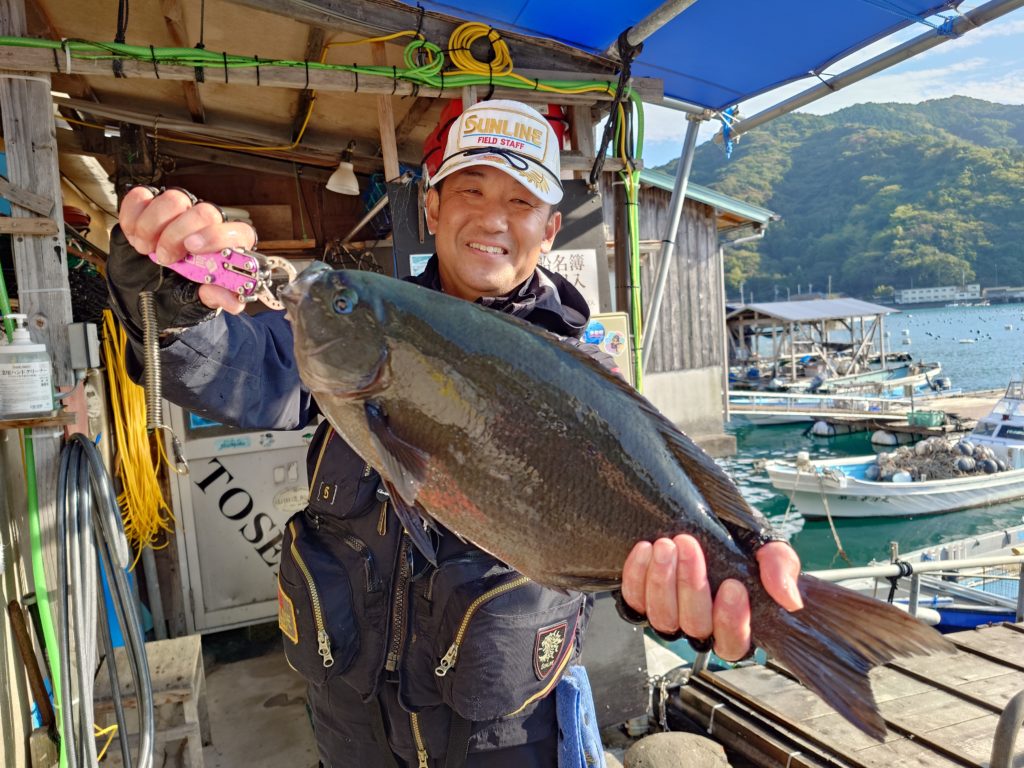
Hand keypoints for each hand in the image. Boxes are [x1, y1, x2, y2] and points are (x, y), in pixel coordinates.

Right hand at [118, 186, 258, 314]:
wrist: (139, 289)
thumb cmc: (175, 290)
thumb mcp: (196, 301)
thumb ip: (215, 298)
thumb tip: (233, 301)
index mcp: (226, 247)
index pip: (239, 232)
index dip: (217, 237)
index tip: (192, 249)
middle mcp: (206, 225)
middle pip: (204, 212)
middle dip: (178, 236)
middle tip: (164, 258)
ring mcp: (179, 211)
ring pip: (174, 199)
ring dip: (153, 226)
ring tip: (146, 248)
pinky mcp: (150, 204)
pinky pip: (142, 196)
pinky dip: (133, 216)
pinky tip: (134, 235)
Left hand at [620, 536, 801, 660]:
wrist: (705, 513)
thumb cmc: (737, 537)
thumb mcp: (766, 545)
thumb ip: (780, 567)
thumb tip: (789, 599)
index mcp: (735, 620)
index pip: (733, 643)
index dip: (731, 621)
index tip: (733, 585)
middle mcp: (700, 624)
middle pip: (694, 626)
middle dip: (691, 585)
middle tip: (690, 546)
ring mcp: (669, 613)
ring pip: (661, 617)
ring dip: (662, 580)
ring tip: (666, 545)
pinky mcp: (641, 597)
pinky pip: (633, 599)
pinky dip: (636, 575)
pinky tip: (646, 549)